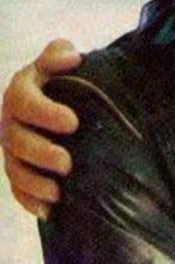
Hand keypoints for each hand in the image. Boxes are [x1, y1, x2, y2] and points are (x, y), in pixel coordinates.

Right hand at [1, 39, 80, 218]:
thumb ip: (59, 53)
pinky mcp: (19, 169)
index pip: (23, 100)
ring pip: (14, 169)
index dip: (44, 112)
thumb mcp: (62, 60)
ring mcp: (12, 147)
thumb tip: (70, 58)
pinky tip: (49, 210)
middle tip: (67, 162)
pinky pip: (17, 189)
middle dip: (40, 153)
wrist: (66, 100)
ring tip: (58, 190)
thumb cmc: (67, 78)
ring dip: (34, 182)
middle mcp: (11, 121)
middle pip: (16, 140)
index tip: (73, 122)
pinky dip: (30, 200)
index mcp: (22, 91)